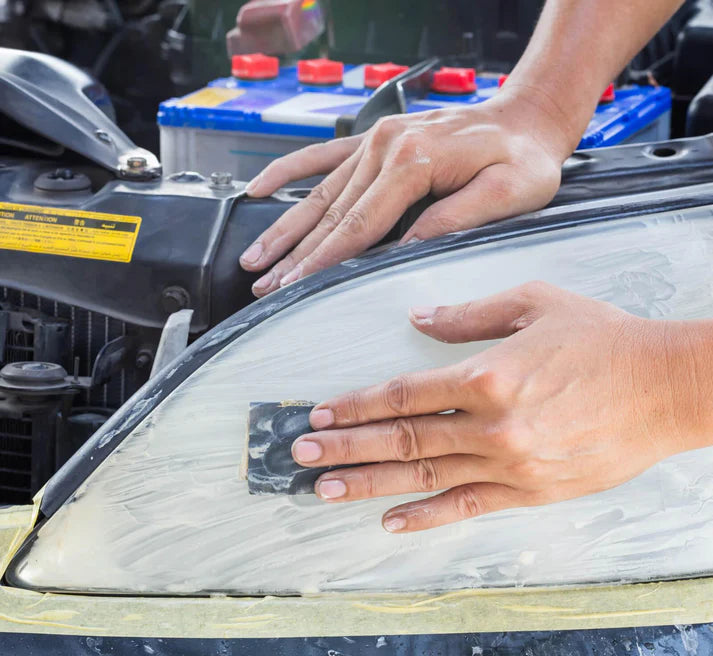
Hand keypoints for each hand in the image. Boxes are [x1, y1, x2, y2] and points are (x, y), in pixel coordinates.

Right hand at [240, 89, 572, 296]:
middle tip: (262, 283)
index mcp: (414, 161)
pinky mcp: (377, 139)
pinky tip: (261, 188)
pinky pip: (324, 156)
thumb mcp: (506, 194)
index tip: (293, 285)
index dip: (322, 260)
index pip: (358, 224)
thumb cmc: (523, 158)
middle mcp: (386, 146)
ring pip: (320, 192)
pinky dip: (290, 172)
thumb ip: (452, 221)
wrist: (527, 116)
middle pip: (330, 212)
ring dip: (285, 227)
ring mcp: (377, 139)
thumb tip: (404, 251)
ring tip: (255, 256)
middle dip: (293, 253)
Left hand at [290, 282, 710, 532]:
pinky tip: (390, 521)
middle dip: (345, 447)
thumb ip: (468, 313)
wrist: (665, 386)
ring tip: (326, 492)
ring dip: (369, 484)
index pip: (402, 393)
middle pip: (401, 438)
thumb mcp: (534, 303)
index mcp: (486, 373)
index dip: (356, 404)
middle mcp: (490, 424)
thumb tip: (419, 318)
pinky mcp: (530, 491)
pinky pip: (467, 507)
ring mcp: (509, 463)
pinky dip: (426, 516)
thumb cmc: (602, 339)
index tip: (322, 413)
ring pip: (424, 475)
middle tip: (302, 457)